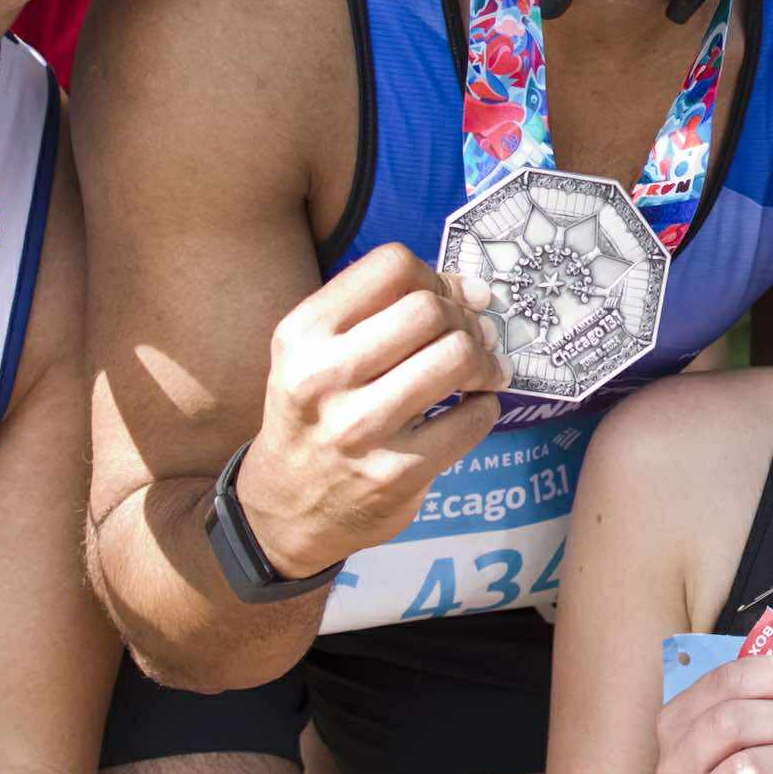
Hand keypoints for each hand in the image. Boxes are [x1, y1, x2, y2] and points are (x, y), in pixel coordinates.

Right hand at [236, 243, 507, 579]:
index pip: (391, 266)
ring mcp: (359, 429)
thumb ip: (381, 312)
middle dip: (467, 319)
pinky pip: (472, 418)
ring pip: (457, 357)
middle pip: (430, 309)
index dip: (436, 276)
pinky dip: (486, 407)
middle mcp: (323, 377)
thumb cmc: (316, 414)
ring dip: (486, 360)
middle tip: (475, 337)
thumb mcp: (316, 352)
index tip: (452, 297)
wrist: (286, 507)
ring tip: (484, 371)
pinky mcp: (395, 473)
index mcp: (302, 334)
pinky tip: (472, 410)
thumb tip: (474, 291)